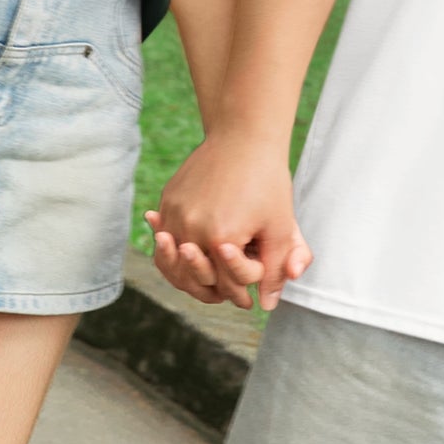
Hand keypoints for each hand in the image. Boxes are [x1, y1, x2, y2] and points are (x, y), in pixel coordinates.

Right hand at [146, 131, 310, 310]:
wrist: (243, 138)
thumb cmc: (268, 182)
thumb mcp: (279, 228)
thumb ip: (274, 270)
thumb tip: (268, 305)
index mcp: (221, 240)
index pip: (227, 285)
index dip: (241, 295)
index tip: (249, 300)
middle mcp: (191, 229)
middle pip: (196, 278)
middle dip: (213, 291)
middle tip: (226, 297)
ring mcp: (175, 214)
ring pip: (173, 261)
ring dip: (186, 274)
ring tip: (200, 280)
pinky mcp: (168, 200)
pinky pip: (164, 235)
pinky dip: (170, 249)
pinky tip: (178, 252)